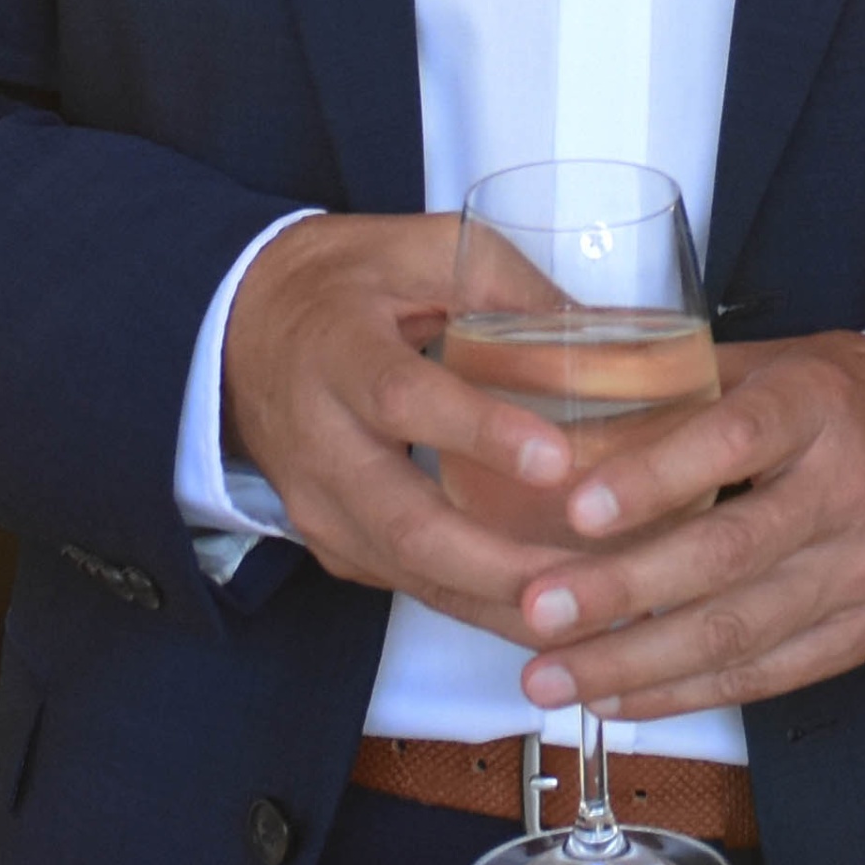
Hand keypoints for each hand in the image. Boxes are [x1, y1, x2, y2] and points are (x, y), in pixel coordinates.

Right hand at [218, 210, 608, 631]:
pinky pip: (409, 586)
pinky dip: (480, 606)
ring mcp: (321, 506)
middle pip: (405, 522)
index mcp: (341, 354)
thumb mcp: (425, 250)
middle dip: (498, 564)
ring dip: (499, 603)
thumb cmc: (352, 281)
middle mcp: (321, 443)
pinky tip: (551, 611)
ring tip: (591, 614)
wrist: (246, 325)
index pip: (405, 401)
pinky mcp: (335, 544)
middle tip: (588, 581)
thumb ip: (512, 289)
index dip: (481, 433)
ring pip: (409, 572)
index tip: (557, 459)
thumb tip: (619, 334)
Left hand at [493, 334, 864, 722]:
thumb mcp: (770, 367)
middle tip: (537, 609)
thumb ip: (673, 395)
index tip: (577, 509)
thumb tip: (555, 434)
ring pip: (738, 631)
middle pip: (728, 553)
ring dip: (634, 663)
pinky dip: (682, 692)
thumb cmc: (841, 403)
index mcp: (819, 405)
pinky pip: (763, 675)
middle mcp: (848, 490)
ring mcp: (860, 571)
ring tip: (552, 676)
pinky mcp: (862, 634)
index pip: (735, 441)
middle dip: (622, 591)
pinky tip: (616, 699)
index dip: (654, 477)